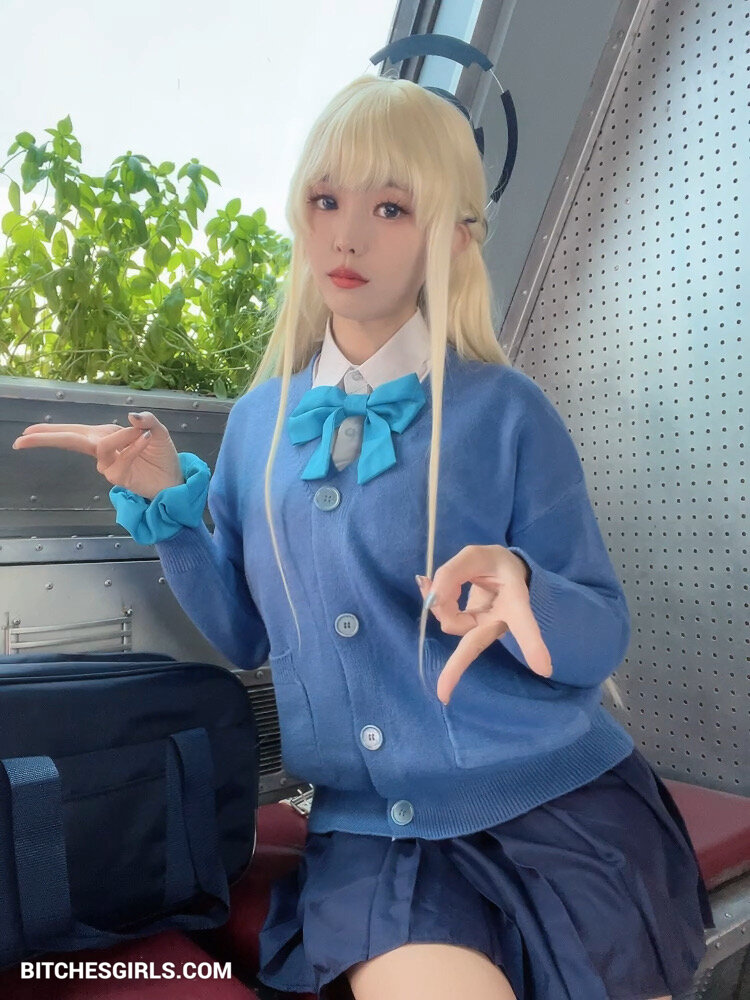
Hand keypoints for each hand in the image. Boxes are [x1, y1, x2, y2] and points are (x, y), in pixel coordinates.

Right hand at [11, 411, 183, 500]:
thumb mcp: (157, 431)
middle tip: (22, 439)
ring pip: (103, 445)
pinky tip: (145, 440)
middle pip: (69, 440)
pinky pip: (121, 457)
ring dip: (123, 437)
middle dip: (46, 438)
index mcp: (104, 436)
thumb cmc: (161, 456)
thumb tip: (131, 415)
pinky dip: (134, 447)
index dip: (49, 431)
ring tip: (144, 434)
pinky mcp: (117, 476)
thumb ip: (146, 420)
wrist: (173, 479)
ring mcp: (107, 465)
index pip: (72, 432)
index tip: (26, 432)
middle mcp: (101, 450)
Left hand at [415, 544, 552, 703]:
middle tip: (442, 694)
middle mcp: (499, 621)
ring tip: (443, 578)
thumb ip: (452, 573)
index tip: (544, 669)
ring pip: (450, 620)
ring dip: (440, 598)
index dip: (532, 643)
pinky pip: (444, 618)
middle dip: (456, 668)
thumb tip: (432, 599)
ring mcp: (481, 628)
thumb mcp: (477, 556)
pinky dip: (433, 600)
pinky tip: (427, 583)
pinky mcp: (468, 628)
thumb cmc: (495, 564)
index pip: (524, 622)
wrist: (503, 571)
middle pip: (475, 644)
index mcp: (516, 601)